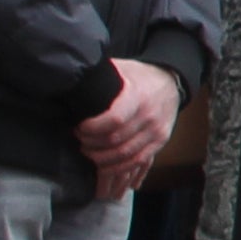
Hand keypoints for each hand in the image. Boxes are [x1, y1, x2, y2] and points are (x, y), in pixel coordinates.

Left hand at [76, 56, 179, 198]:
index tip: (79, 128)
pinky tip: (106, 170)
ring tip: (89, 156)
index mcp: (138, 96)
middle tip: (80, 143)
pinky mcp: (160, 141)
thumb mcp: (120, 69)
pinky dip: (121, 170)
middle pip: (117, 142)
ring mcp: (157, 132)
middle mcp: (150, 117)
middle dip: (93, 147)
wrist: (170, 81)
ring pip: (127, 157)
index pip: (114, 120)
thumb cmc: (138, 75)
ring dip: (103, 161)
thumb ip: (99, 77)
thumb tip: (70, 80)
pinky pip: (139, 162)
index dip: (93, 129)